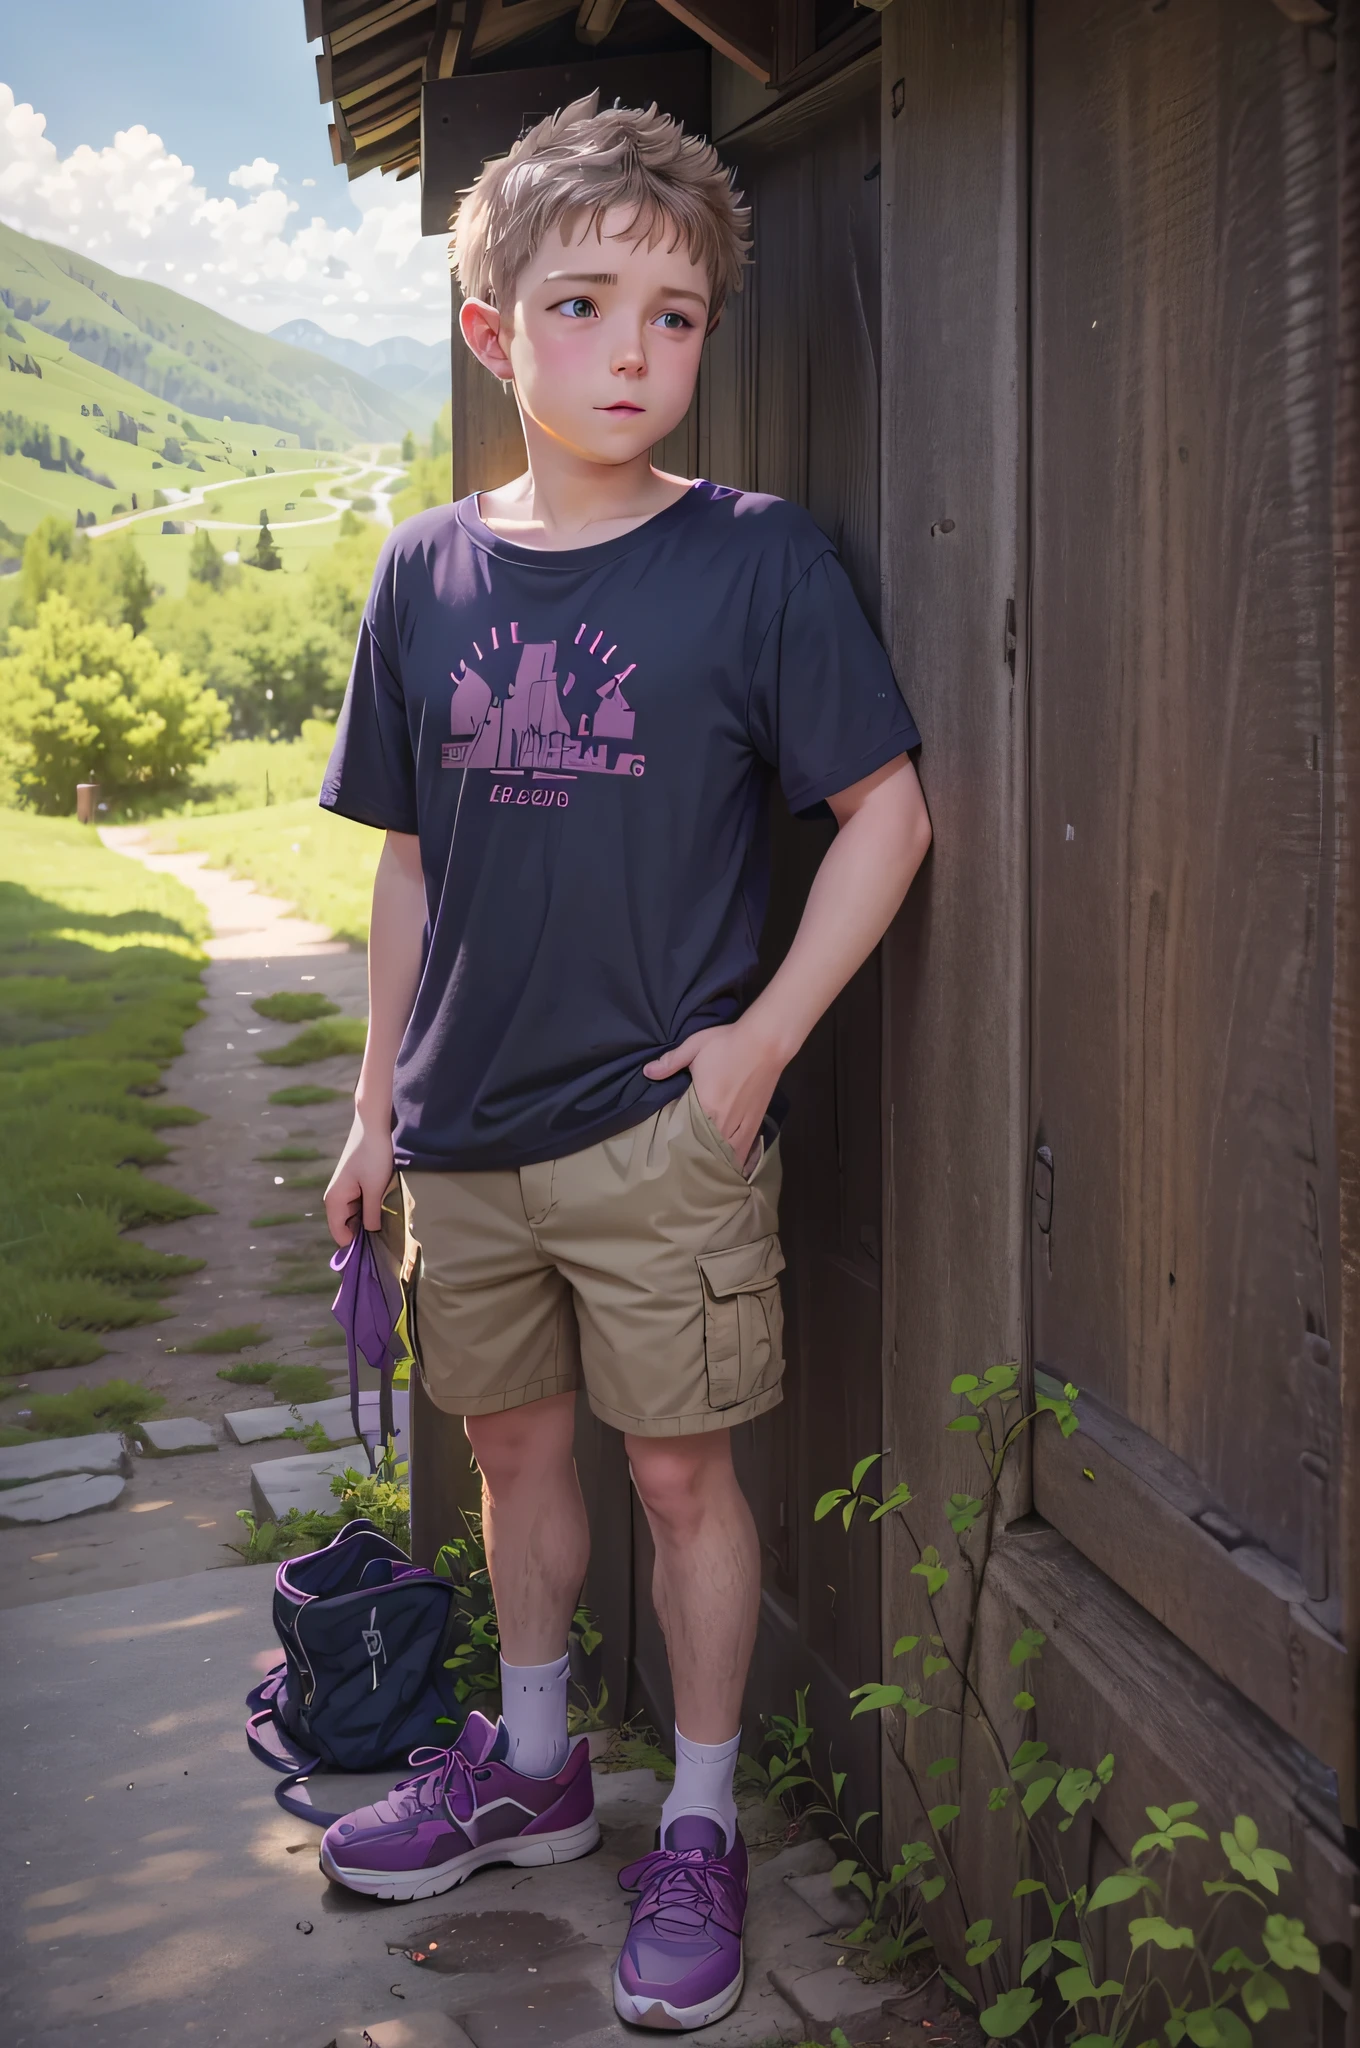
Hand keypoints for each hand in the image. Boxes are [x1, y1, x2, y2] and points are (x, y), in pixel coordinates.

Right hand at [324, 1111, 393, 1246]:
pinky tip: (385, 1207)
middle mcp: (335, 1199)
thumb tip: (370, 1234)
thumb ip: (371, 1214)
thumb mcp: (374, 1188)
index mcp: (334, 1201)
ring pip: (355, 1216)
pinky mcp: (354, 1185)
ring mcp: (344, 1192)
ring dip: (370, 1219)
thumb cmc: (372, 1156)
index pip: (340, 1235)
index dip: (356, 1245)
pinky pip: (360, 1205)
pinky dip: (371, 1208)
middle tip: (388, 1235)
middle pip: (347, 1227)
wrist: (373, 1127)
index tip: (377, 1250)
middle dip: (365, 1232)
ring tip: (389, 1221)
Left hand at [643, 1017, 785, 1168]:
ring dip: (717, 1160)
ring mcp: (743, 1124)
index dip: (677, 1141)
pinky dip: (736, 1157)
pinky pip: (746, 1148)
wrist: (767, 1042)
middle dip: (696, 1155)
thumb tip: (647, 1072)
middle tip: (683, 1161)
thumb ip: (671, 1062)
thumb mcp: (695, 1046)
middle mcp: (725, 1121)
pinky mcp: (756, 1121)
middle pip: (707, 1148)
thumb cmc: (728, 1043)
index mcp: (707, 1106)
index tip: (668, 1145)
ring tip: (705, 1168)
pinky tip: (729, 1164)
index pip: (687, 1132)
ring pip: (728, 1153)